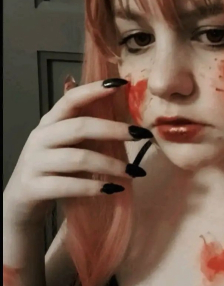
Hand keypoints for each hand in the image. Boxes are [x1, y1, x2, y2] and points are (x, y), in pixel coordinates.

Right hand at [3, 77, 152, 228]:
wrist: (19, 201)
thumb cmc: (52, 168)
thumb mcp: (65, 143)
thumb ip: (86, 128)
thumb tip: (122, 110)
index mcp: (50, 122)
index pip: (71, 99)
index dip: (95, 90)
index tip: (122, 84)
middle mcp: (41, 137)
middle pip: (79, 127)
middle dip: (114, 130)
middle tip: (141, 135)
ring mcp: (35, 162)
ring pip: (78, 158)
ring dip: (110, 164)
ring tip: (133, 172)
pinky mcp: (34, 187)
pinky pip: (68, 186)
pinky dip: (93, 187)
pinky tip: (113, 189)